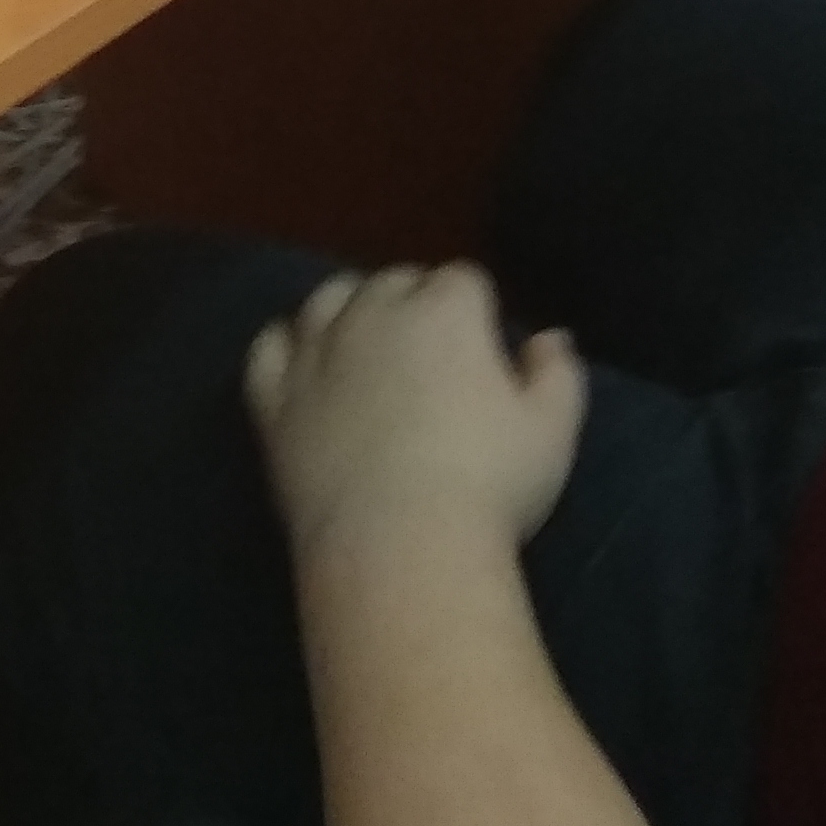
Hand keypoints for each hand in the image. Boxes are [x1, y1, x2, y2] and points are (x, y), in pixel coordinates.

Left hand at [246, 263, 583, 562]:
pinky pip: (268, 348)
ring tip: (365, 344)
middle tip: (432, 355)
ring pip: (328, 300)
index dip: (477, 309)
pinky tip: (299, 363)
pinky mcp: (274, 397)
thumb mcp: (551, 432)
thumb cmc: (488, 485)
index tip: (485, 345)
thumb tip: (551, 337)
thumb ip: (557, 374)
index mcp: (445, 311)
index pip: (464, 279)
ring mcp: (316, 352)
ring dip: (350, 310)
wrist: (398, 546)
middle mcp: (374, 313)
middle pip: (394, 281)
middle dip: (415, 302)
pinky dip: (284, 346)